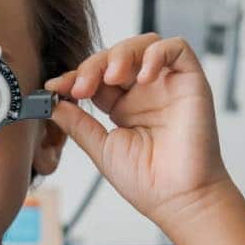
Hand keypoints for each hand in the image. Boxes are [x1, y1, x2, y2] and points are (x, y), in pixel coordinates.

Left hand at [45, 33, 233, 228]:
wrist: (178, 199)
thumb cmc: (147, 182)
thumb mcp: (101, 148)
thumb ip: (77, 123)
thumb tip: (52, 102)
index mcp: (123, 107)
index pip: (97, 76)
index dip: (76, 76)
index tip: (56, 87)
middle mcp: (145, 92)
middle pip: (117, 56)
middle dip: (93, 65)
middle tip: (81, 87)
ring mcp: (167, 85)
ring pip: (144, 45)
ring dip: (122, 54)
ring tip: (111, 77)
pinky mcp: (191, 82)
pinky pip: (177, 48)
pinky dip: (157, 53)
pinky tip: (142, 76)